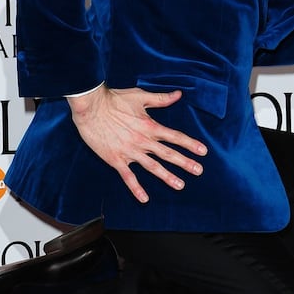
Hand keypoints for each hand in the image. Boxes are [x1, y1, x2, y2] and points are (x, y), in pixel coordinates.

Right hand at [67, 85, 206, 204]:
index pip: (174, 136)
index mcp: (150, 126)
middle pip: (168, 153)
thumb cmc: (114, 100)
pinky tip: (144, 199)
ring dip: (167, 176)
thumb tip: (178, 95)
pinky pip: (128, 177)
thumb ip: (160, 99)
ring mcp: (130, 151)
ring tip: (180, 185)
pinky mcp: (116, 159)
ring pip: (152, 167)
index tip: (203, 151)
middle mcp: (143, 140)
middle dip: (185, 162)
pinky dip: (136, 188)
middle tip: (199, 171)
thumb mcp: (140, 96)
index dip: (190, 144)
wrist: (91, 107)